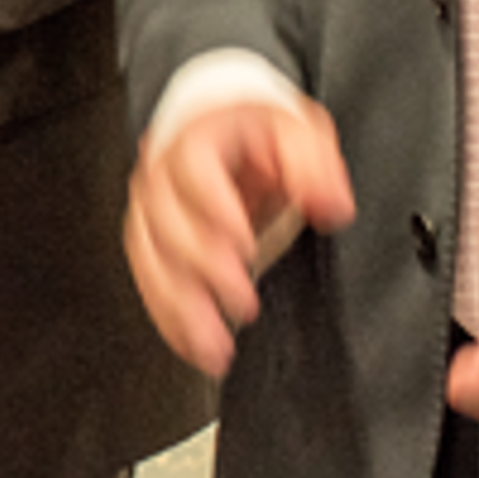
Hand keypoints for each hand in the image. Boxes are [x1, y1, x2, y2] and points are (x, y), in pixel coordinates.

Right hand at [121, 97, 354, 376]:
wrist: (230, 140)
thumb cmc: (259, 136)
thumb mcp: (299, 133)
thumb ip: (313, 165)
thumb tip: (329, 202)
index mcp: (198, 137)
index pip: (192, 166)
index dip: (213, 205)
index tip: (242, 241)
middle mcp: (164, 172)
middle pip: (165, 218)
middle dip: (202, 266)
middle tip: (242, 298)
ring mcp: (152, 209)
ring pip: (150, 257)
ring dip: (180, 305)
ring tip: (214, 344)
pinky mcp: (152, 243)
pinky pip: (149, 281)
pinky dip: (168, 317)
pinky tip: (193, 344)